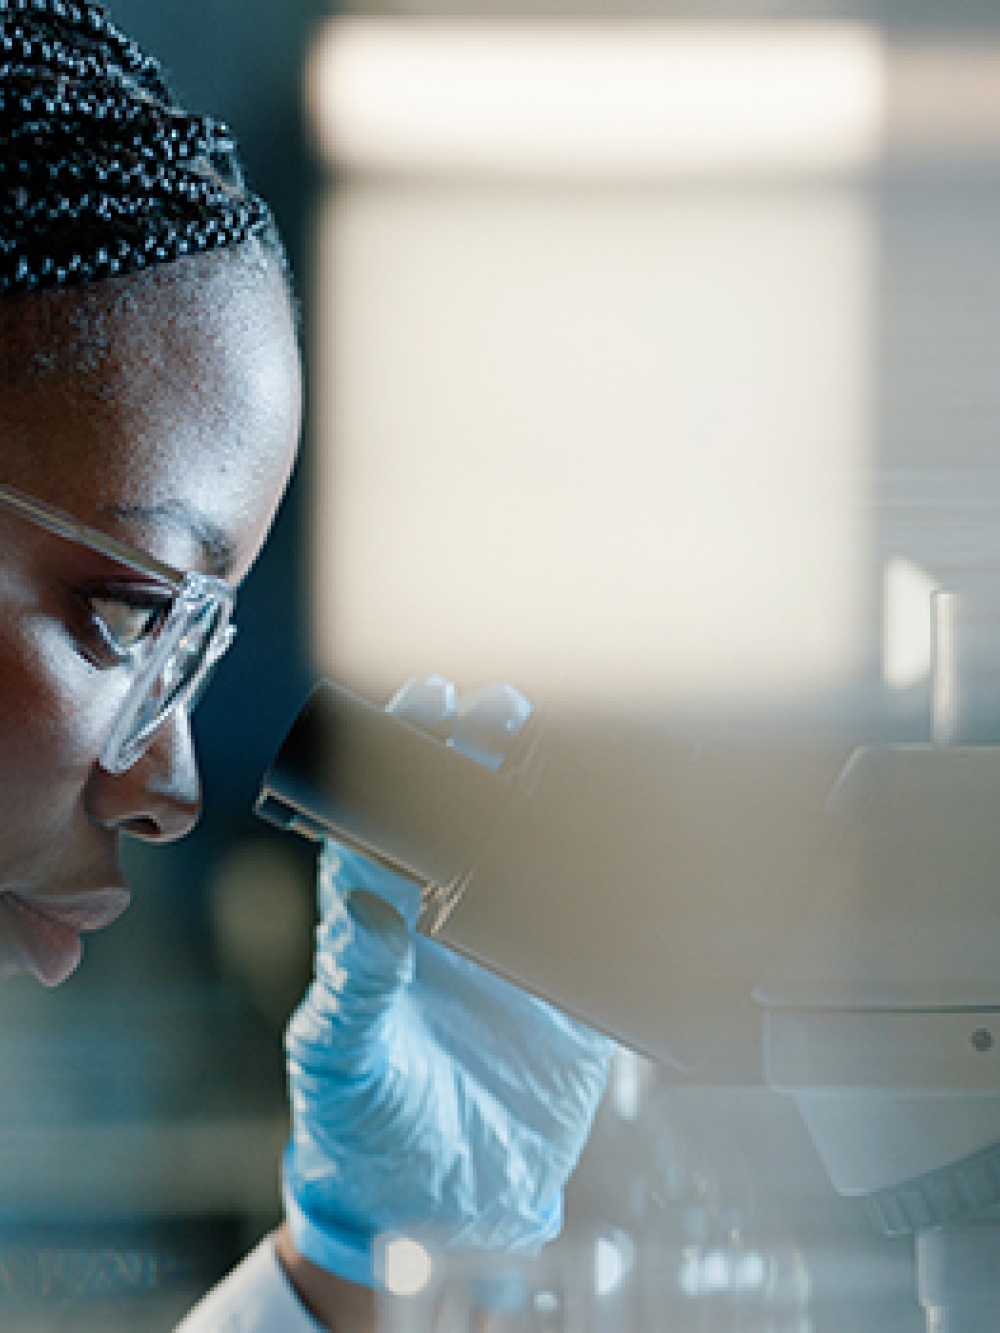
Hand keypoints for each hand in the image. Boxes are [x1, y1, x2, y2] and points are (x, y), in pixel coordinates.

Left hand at [282, 678, 613, 1287]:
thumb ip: (353, 986)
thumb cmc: (364, 1127)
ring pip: (523, 851)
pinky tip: (622, 829)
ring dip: (538, 795)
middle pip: (459, 817)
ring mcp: (504, 953)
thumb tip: (363, 906)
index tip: (426, 704)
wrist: (443, 1206)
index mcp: (381, 927)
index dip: (403, 757)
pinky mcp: (559, 991)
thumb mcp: (345, 1057)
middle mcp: (444, 924)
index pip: (386, 821)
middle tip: (502, 706)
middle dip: (478, 753)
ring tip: (558, 741)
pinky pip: (583, 921)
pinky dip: (604, 879)